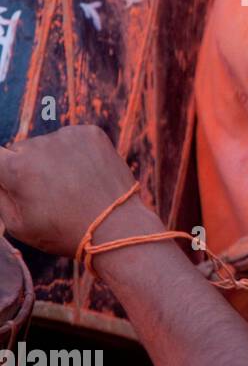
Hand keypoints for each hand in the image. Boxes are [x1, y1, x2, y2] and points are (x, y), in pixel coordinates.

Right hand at [0, 126, 144, 257]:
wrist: (119, 228)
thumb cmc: (65, 232)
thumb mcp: (17, 224)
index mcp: (16, 168)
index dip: (1, 168)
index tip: (9, 179)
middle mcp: (39, 145)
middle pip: (20, 150)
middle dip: (27, 167)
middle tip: (48, 192)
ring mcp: (68, 136)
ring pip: (48, 144)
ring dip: (53, 159)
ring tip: (71, 186)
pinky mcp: (91, 133)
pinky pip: (72, 139)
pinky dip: (75, 152)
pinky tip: (86, 174)